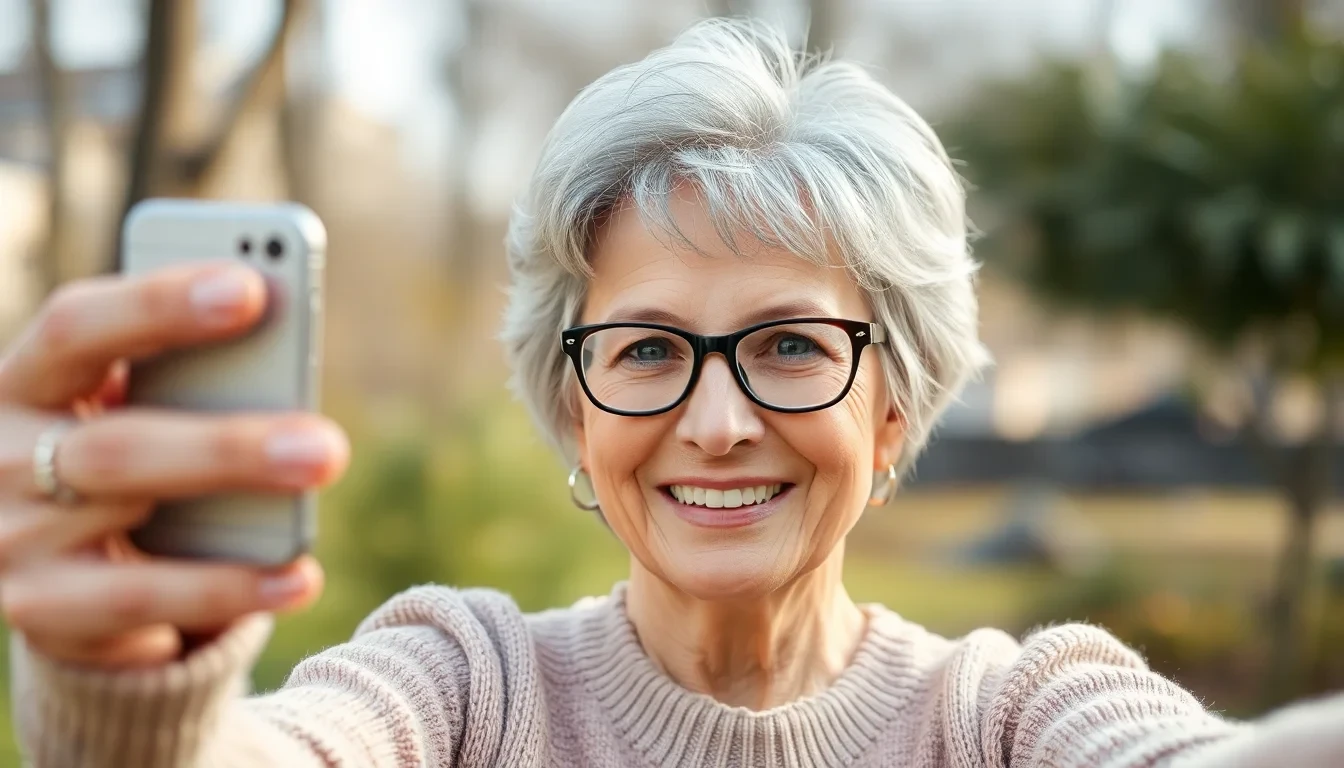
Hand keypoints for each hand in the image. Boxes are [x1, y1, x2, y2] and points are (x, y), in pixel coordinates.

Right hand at [0, 264, 348, 667]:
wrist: (64, 562)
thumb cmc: (130, 448)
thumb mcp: (145, 404)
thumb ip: (193, 380)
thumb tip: (286, 379)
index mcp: (27, 377)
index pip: (75, 326)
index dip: (157, 305)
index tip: (250, 289)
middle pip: (116, 447)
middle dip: (228, 445)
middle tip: (327, 446)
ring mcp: (11, 538)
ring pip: (132, 521)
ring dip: (241, 517)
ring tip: (322, 495)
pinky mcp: (41, 610)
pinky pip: (141, 600)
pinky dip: (226, 589)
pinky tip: (297, 578)